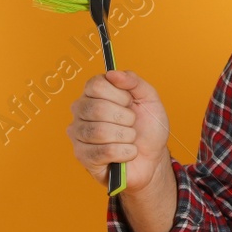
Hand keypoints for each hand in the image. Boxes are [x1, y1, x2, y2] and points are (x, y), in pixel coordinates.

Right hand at [68, 70, 171, 193]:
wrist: (152, 158)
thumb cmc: (148, 128)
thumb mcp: (149, 99)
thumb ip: (134, 81)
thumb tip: (113, 73)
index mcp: (94, 93)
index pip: (96, 85)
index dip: (120, 95)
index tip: (130, 103)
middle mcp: (81, 111)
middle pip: (97, 108)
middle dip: (125, 118)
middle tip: (132, 123)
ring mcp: (78, 133)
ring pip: (100, 131)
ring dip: (126, 136)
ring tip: (130, 139)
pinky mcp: (82, 156)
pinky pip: (105, 152)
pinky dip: (125, 153)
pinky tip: (128, 152)